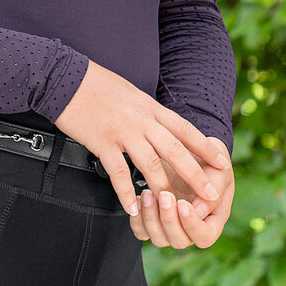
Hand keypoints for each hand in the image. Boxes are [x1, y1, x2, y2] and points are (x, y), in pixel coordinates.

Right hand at [54, 59, 231, 229]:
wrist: (64, 78)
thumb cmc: (94, 84)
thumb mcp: (130, 92)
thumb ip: (146, 111)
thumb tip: (159, 124)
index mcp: (150, 107)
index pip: (185, 129)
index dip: (205, 148)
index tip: (222, 163)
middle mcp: (142, 120)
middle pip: (176, 150)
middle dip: (196, 175)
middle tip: (211, 194)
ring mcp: (123, 131)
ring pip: (151, 164)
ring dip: (164, 188)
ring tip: (174, 207)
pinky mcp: (102, 142)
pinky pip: (118, 172)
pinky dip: (126, 192)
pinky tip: (131, 207)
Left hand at [131, 151, 234, 249]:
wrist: (186, 149)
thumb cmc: (208, 158)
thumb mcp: (217, 167)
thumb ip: (214, 186)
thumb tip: (200, 209)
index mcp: (213, 219)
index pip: (205, 237)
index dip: (193, 226)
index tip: (183, 204)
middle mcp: (191, 228)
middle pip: (179, 241)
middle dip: (169, 220)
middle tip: (164, 194)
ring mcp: (171, 226)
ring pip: (159, 239)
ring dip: (151, 218)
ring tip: (147, 192)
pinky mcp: (153, 220)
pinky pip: (142, 231)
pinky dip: (137, 219)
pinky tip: (140, 199)